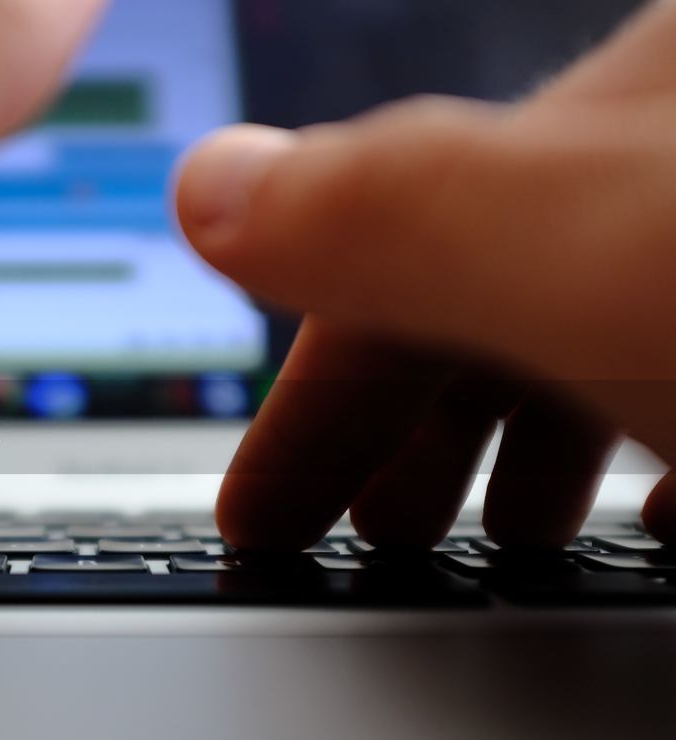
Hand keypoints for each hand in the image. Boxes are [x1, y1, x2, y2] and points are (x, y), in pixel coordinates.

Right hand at [176, 0, 675, 549]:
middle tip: (368, 529)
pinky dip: (669, 457)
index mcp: (638, 106)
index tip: (259, 514)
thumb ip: (395, 214)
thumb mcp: (598, 255)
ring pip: (611, 334)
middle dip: (414, 428)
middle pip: (506, 296)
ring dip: (539, 441)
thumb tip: (205, 188)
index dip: (315, 403)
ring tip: (506, 537)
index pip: (411, 252)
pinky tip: (668, 516)